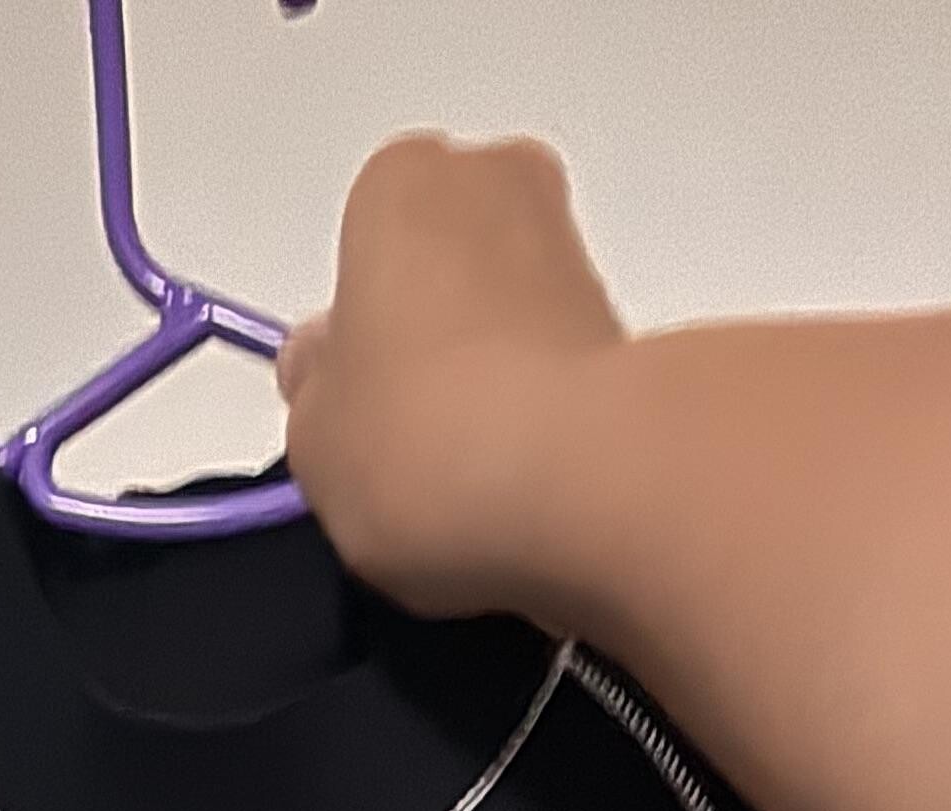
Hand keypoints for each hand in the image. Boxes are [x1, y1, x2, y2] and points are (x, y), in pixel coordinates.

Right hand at [278, 135, 628, 619]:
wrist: (587, 487)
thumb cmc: (436, 434)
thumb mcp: (315, 440)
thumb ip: (314, 397)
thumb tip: (325, 382)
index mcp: (399, 182)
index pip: (360, 248)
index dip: (352, 339)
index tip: (351, 407)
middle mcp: (498, 187)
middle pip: (446, 271)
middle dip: (430, 345)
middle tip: (406, 445)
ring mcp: (576, 256)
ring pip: (514, 319)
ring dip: (494, 385)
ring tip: (469, 483)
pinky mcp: (637, 329)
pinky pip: (566, 373)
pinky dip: (548, 420)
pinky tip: (525, 487)